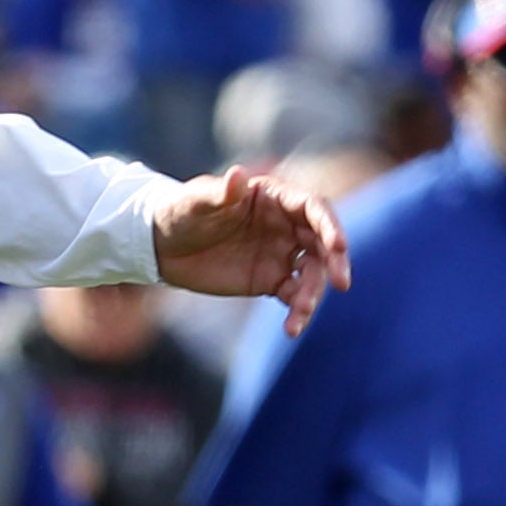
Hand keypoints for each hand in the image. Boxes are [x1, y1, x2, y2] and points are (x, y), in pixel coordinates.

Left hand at [150, 164, 352, 334]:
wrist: (163, 246)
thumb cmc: (180, 212)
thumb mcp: (195, 202)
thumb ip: (219, 193)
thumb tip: (238, 176)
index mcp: (273, 197)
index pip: (312, 208)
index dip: (329, 225)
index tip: (338, 246)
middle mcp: (285, 225)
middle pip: (323, 242)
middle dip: (335, 261)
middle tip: (342, 283)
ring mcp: (281, 254)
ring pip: (312, 273)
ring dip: (314, 293)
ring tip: (301, 314)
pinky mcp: (272, 281)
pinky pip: (294, 297)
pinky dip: (298, 312)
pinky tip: (292, 329)